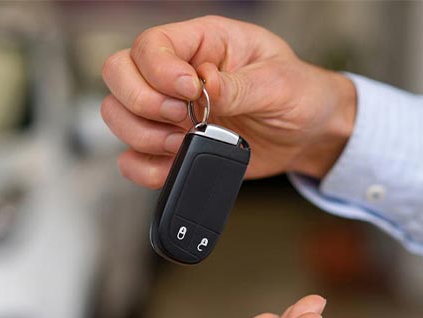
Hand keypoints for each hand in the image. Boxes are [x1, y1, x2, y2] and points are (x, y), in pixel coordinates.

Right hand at [101, 15, 355, 187]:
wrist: (305, 135)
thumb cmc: (297, 94)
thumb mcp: (279, 82)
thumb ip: (239, 85)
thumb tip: (205, 85)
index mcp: (202, 43)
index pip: (151, 45)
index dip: (159, 71)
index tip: (190, 92)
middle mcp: (175, 74)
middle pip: (118, 74)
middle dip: (143, 103)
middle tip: (181, 117)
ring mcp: (166, 112)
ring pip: (117, 116)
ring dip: (144, 136)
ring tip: (184, 140)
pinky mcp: (167, 147)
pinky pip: (131, 159)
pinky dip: (146, 168)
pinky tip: (177, 163)